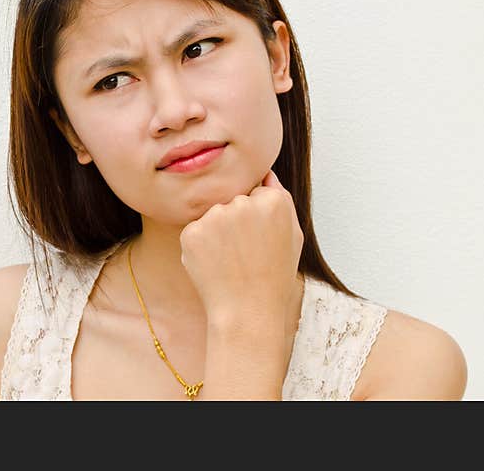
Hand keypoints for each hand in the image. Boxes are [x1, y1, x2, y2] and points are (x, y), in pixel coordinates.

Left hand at [179, 168, 303, 326]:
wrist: (248, 311)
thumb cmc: (274, 275)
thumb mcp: (292, 235)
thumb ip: (280, 199)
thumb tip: (265, 173)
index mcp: (273, 200)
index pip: (256, 193)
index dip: (258, 219)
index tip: (261, 241)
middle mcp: (243, 203)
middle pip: (232, 202)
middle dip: (236, 223)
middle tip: (246, 254)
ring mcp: (215, 217)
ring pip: (212, 215)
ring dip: (217, 233)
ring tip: (231, 261)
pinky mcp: (191, 232)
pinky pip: (195, 231)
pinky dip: (200, 246)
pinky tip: (215, 265)